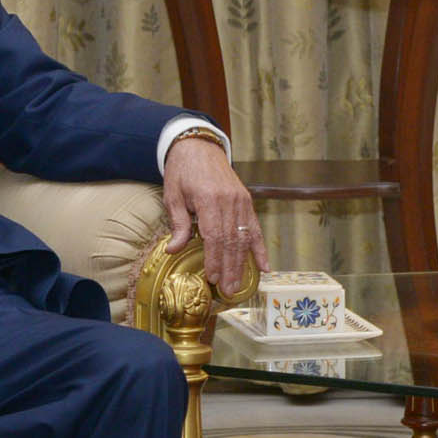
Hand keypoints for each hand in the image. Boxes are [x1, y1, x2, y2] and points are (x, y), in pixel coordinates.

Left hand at [161, 137, 266, 297]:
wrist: (199, 147)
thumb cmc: (182, 172)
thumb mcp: (173, 195)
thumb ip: (178, 224)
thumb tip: (173, 250)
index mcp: (209, 200)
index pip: (214, 236)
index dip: (214, 259)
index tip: (212, 278)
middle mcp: (229, 201)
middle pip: (232, 241)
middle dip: (230, 268)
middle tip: (228, 290)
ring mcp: (241, 201)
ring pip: (244, 237)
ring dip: (242, 263)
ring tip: (238, 284)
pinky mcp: (247, 201)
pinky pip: (255, 228)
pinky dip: (260, 248)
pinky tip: (264, 266)